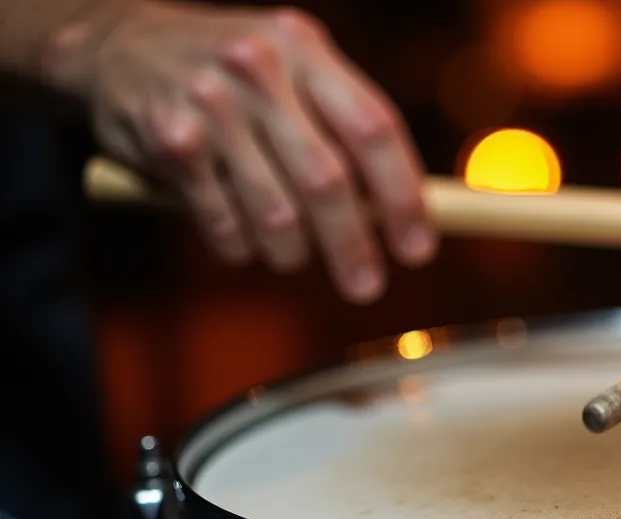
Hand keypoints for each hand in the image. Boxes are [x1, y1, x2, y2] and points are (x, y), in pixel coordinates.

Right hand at [45, 1, 436, 302]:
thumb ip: (343, 125)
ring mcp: (211, 106)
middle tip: (366, 286)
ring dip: (293, 252)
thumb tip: (399, 212)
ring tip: (294, 255)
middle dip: (353, 247)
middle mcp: (260, 70)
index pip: (373, 128)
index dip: (402, 196)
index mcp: (305, 48)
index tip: (416, 248)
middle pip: (328, 182)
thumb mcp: (293, 67)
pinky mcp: (172, 145)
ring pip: (277, 214)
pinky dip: (242, 249)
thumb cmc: (236, 73)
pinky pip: (225, 224)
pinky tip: (244, 243)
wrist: (119, 46)